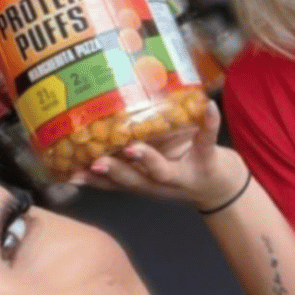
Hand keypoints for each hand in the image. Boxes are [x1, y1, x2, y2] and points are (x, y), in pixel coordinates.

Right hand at [74, 101, 247, 210]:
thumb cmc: (176, 169)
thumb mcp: (148, 169)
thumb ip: (123, 157)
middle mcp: (159, 182)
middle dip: (115, 172)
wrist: (220, 187)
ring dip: (147, 159)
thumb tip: (88, 129)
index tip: (73, 173)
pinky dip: (209, 123)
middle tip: (97, 162)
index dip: (93, 180)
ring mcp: (183, 174)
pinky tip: (210, 107)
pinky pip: (207, 140)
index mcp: (143, 181)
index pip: (114, 184)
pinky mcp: (207, 160)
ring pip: (162, 170)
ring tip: (135, 147)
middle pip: (133, 180)